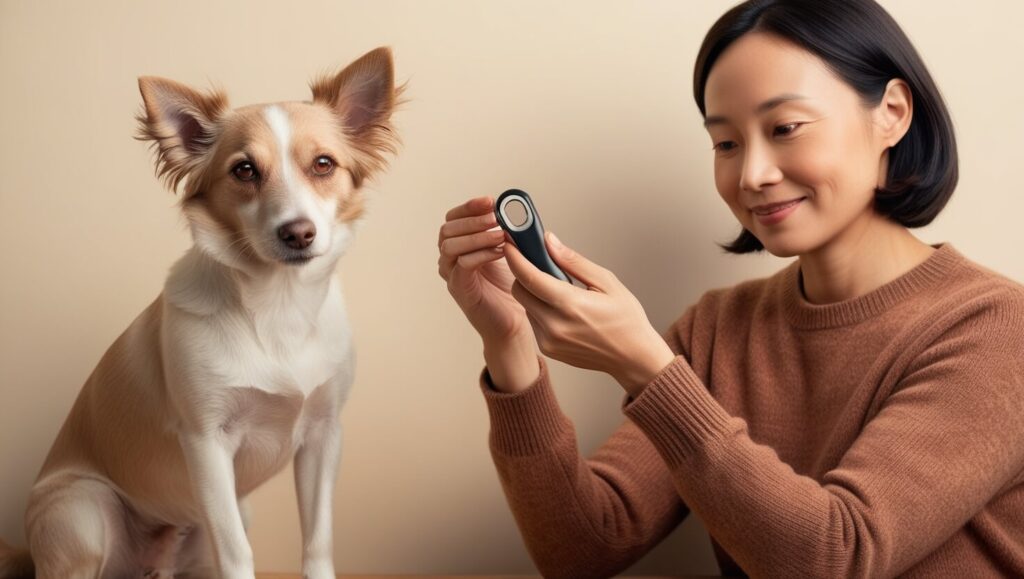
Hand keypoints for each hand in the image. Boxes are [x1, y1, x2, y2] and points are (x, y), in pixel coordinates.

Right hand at [438, 196, 530, 343]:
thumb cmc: (511, 290)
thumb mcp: (511, 253)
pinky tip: (500, 251)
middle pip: (448, 229)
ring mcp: (452, 274)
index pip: (454, 218)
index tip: (490, 201)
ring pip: (450, 245)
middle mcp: (451, 258)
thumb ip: (508, 232)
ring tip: (500, 235)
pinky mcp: (460, 289)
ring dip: (476, 236)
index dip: (470, 207)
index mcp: (460, 246)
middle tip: (496, 217)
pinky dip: (481, 254)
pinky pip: (462, 265)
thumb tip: (518, 210)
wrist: (513, 323)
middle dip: (473, 219)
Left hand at [503, 230, 674, 396]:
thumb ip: (573, 261)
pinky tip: (561, 308)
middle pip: (519, 290)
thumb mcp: (606, 282)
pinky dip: (540, 309)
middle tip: (537, 262)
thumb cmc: (626, 319)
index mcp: (570, 305)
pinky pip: (534, 321)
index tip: (510, 243)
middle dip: (523, 273)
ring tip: (557, 288)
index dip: (515, 257)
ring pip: (525, 306)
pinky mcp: (548, 349)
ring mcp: (549, 340)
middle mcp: (554, 325)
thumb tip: (549, 242)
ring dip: (533, 292)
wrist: (634, 357)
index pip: (529, 277)